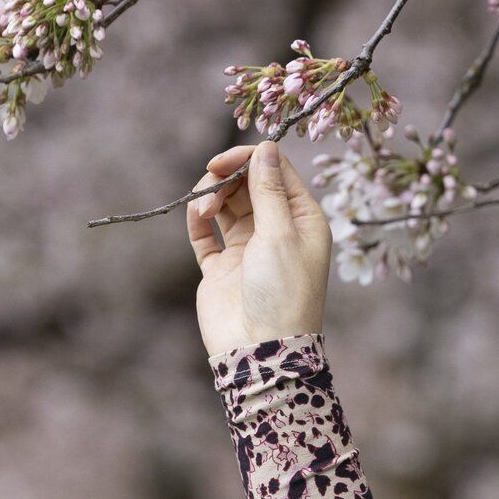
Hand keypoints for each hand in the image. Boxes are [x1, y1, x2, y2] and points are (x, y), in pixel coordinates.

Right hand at [187, 137, 332, 358]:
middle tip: (210, 179)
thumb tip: (266, 148)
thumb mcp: (280, 234)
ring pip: (226, 205)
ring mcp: (248, 249)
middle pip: (249, 184)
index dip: (251, 159)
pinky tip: (196, 215)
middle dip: (227, 177)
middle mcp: (277, 231)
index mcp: (302, 220)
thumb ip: (268, 190)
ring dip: (212, 196)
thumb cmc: (282, 293)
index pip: (277, 172)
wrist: (260, 350)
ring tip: (204, 207)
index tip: (223, 160)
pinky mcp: (221, 267)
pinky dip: (198, 220)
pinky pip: (205, 233)